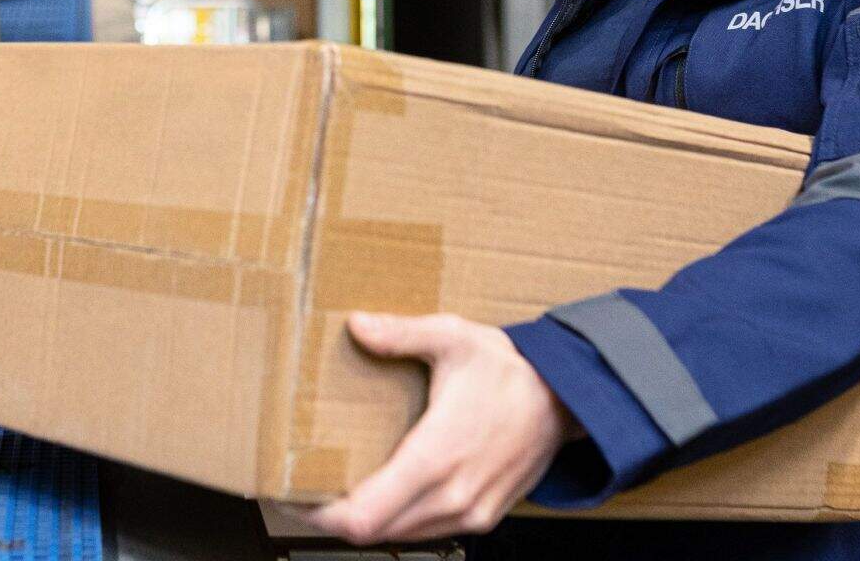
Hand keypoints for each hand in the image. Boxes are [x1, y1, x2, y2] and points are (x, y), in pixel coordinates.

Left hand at [306, 312, 573, 545]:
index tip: (292, 495)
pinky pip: (425, 531)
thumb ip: (402, 333)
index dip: (319, 515)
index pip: (363, 516)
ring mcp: (470, 513)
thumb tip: (356, 325)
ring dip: (365, 519)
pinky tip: (380, 491)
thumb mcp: (453, 337)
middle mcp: (452, 496)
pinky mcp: (481, 517)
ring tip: (334, 489)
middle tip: (303, 487)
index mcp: (436, 457)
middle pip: (372, 531)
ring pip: (398, 535)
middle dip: (331, 516)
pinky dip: (396, 519)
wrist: (567, 401)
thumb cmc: (509, 369)